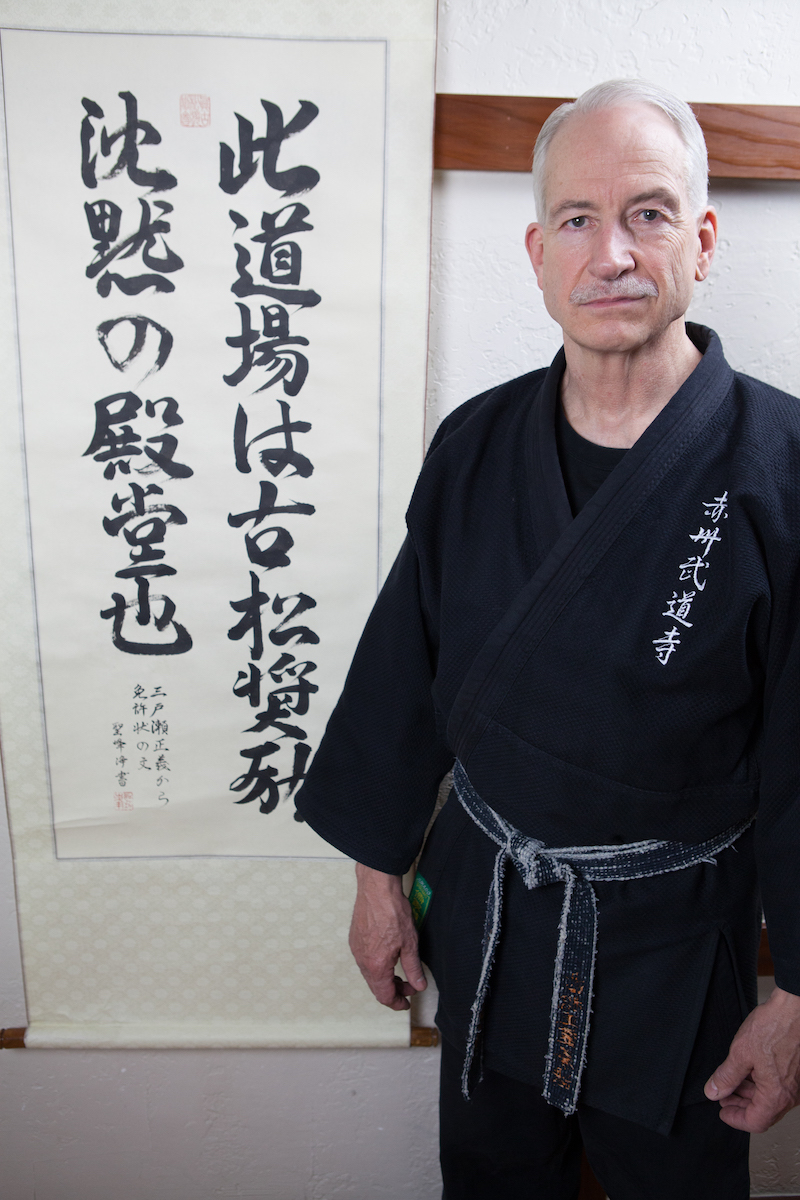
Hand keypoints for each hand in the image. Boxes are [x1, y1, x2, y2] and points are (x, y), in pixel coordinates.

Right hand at [349, 863, 426, 1010]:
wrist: (377, 888)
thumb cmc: (392, 911)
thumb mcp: (410, 942)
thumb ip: (413, 968)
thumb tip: (418, 985)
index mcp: (376, 965)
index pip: (384, 995)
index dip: (396, 1003)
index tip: (406, 1003)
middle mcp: (362, 960)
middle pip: (376, 987)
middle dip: (393, 990)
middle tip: (409, 985)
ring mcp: (356, 949)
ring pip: (369, 974)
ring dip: (384, 978)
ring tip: (400, 970)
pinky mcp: (355, 939)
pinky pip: (365, 961)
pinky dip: (377, 966)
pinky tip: (388, 957)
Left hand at [704, 985, 799, 1131]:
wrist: (795, 1009)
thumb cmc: (774, 1027)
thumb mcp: (740, 1052)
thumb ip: (726, 1076)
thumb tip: (714, 1091)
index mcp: (777, 1095)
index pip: (756, 1122)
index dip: (735, 1119)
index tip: (722, 1111)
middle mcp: (790, 1094)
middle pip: (764, 1113)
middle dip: (741, 1106)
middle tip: (724, 1096)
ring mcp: (796, 1085)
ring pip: (771, 1100)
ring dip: (750, 1094)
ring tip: (732, 1081)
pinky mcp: (796, 1073)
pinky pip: (778, 1087)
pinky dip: (761, 1084)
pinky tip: (747, 1071)